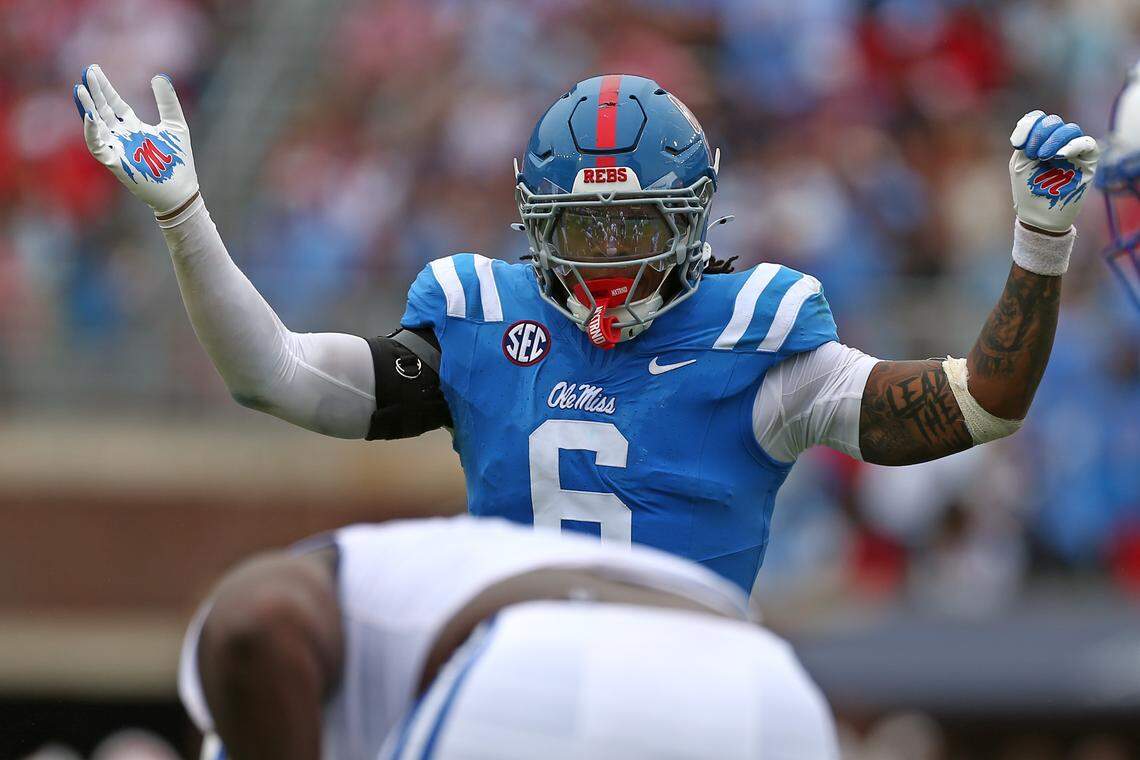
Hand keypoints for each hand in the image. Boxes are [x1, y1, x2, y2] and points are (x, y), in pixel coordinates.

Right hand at [73, 64, 198, 219]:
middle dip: (94, 92)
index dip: (105, 88)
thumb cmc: (178, 161)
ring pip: (96, 126)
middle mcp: (122, 137)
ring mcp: (117, 149)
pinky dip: (91, 132)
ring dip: (87, 108)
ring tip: (80, 90)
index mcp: (134, 128)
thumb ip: (167, 101)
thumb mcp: (175, 124)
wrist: (181, 191)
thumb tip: (159, 76)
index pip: (115, 104)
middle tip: (86, 71)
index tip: (94, 70)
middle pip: (103, 110)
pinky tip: (90, 116)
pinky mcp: (116, 163)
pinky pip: (97, 147)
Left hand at [1009, 110, 1098, 234]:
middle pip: (1054, 121)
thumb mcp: (1020, 163)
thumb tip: (1035, 123)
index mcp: (1039, 140)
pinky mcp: (1088, 161)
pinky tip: (1060, 155)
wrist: (1040, 216)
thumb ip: (1025, 142)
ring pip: (1070, 129)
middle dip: (1040, 135)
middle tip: (1033, 154)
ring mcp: (1073, 150)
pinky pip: (1087, 143)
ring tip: (1044, 156)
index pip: (1038, 118)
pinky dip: (1073, 145)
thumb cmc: (1028, 191)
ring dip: (1054, 139)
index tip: (1017, 144)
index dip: (1029, 125)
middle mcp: (1057, 142)